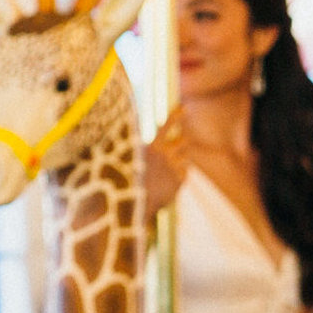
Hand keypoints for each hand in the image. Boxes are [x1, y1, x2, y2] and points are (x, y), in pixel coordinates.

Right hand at [140, 109, 188, 223]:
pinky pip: (184, 171)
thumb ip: (144, 147)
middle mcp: (165, 155)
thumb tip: (149, 139)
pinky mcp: (180, 180)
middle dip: (182, 141)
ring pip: (185, 156)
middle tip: (177, 144)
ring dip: (178, 158)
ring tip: (165, 168)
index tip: (184, 108)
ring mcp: (174, 168)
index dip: (176, 115)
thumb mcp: (131, 158)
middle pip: (184, 140)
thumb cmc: (127, 180)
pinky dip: (178, 172)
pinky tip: (166, 180)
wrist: (132, 205)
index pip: (167, 125)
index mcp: (151, 146)